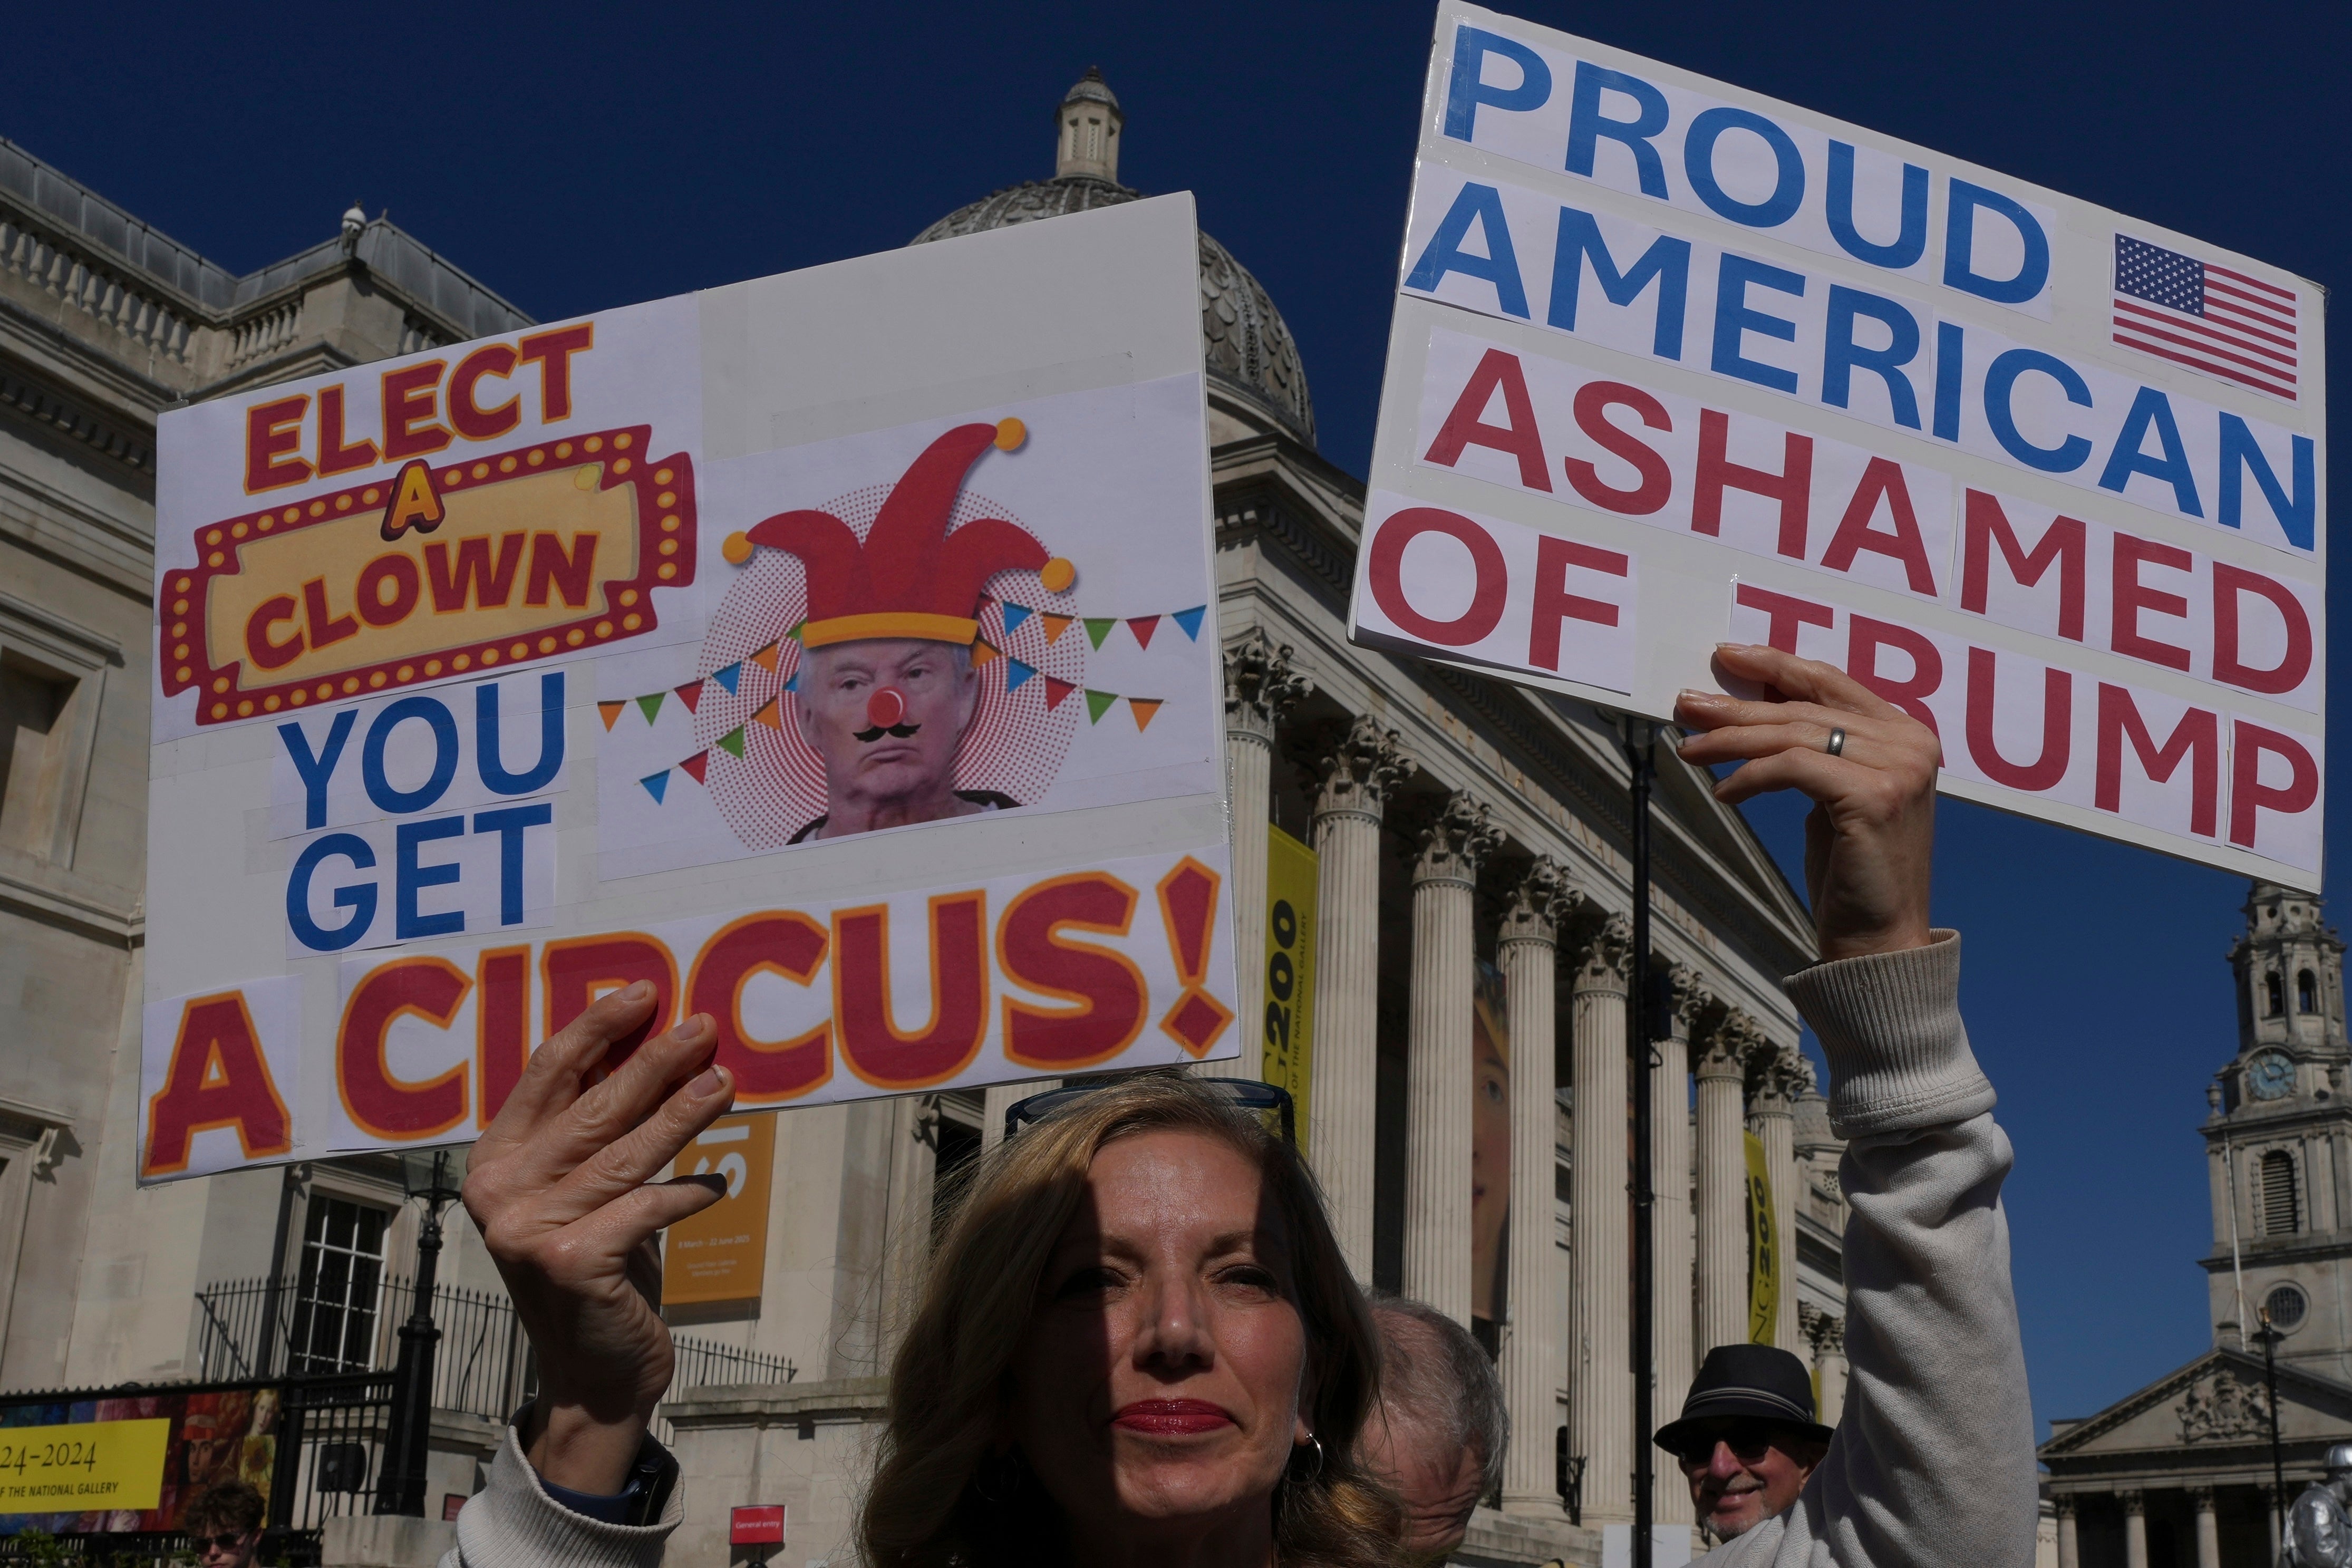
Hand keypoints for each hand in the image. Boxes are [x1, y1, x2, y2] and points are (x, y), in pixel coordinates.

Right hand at [462, 983, 735, 1492]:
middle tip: (704, 1028)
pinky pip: (646, 1208)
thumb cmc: (595, 1267)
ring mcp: (530, 1230)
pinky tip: (718, 1186)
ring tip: (724, 1082)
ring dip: (682, 1114)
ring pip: (625, 1154)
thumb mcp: (582, 1191)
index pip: (547, 1075)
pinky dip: (688, 1195)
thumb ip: (595, 1130)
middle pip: (592, 1108)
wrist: (591, 1374)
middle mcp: (500, 1192)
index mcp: (494, 1160)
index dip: (597, 1029)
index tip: (645, 993)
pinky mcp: (573, 1263)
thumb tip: (654, 1044)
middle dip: (653, 1062)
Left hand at [1673, 643, 1938, 962]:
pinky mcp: (1874, 795)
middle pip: (1804, 709)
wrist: (1880, 937)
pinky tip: (1723, 792)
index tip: (1728, 656)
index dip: (1777, 665)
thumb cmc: (1852, 868)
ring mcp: (1899, 768)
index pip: (1832, 682)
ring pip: (1793, 735)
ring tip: (1689, 749)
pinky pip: (1791, 769)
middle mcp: (1911, 743)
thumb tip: (1753, 710)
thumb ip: (1816, 749)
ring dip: (1731, 741)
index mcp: (1907, 733)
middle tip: (1687, 704)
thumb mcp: (1834, 794)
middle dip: (1738, 706)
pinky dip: (1749, 777)